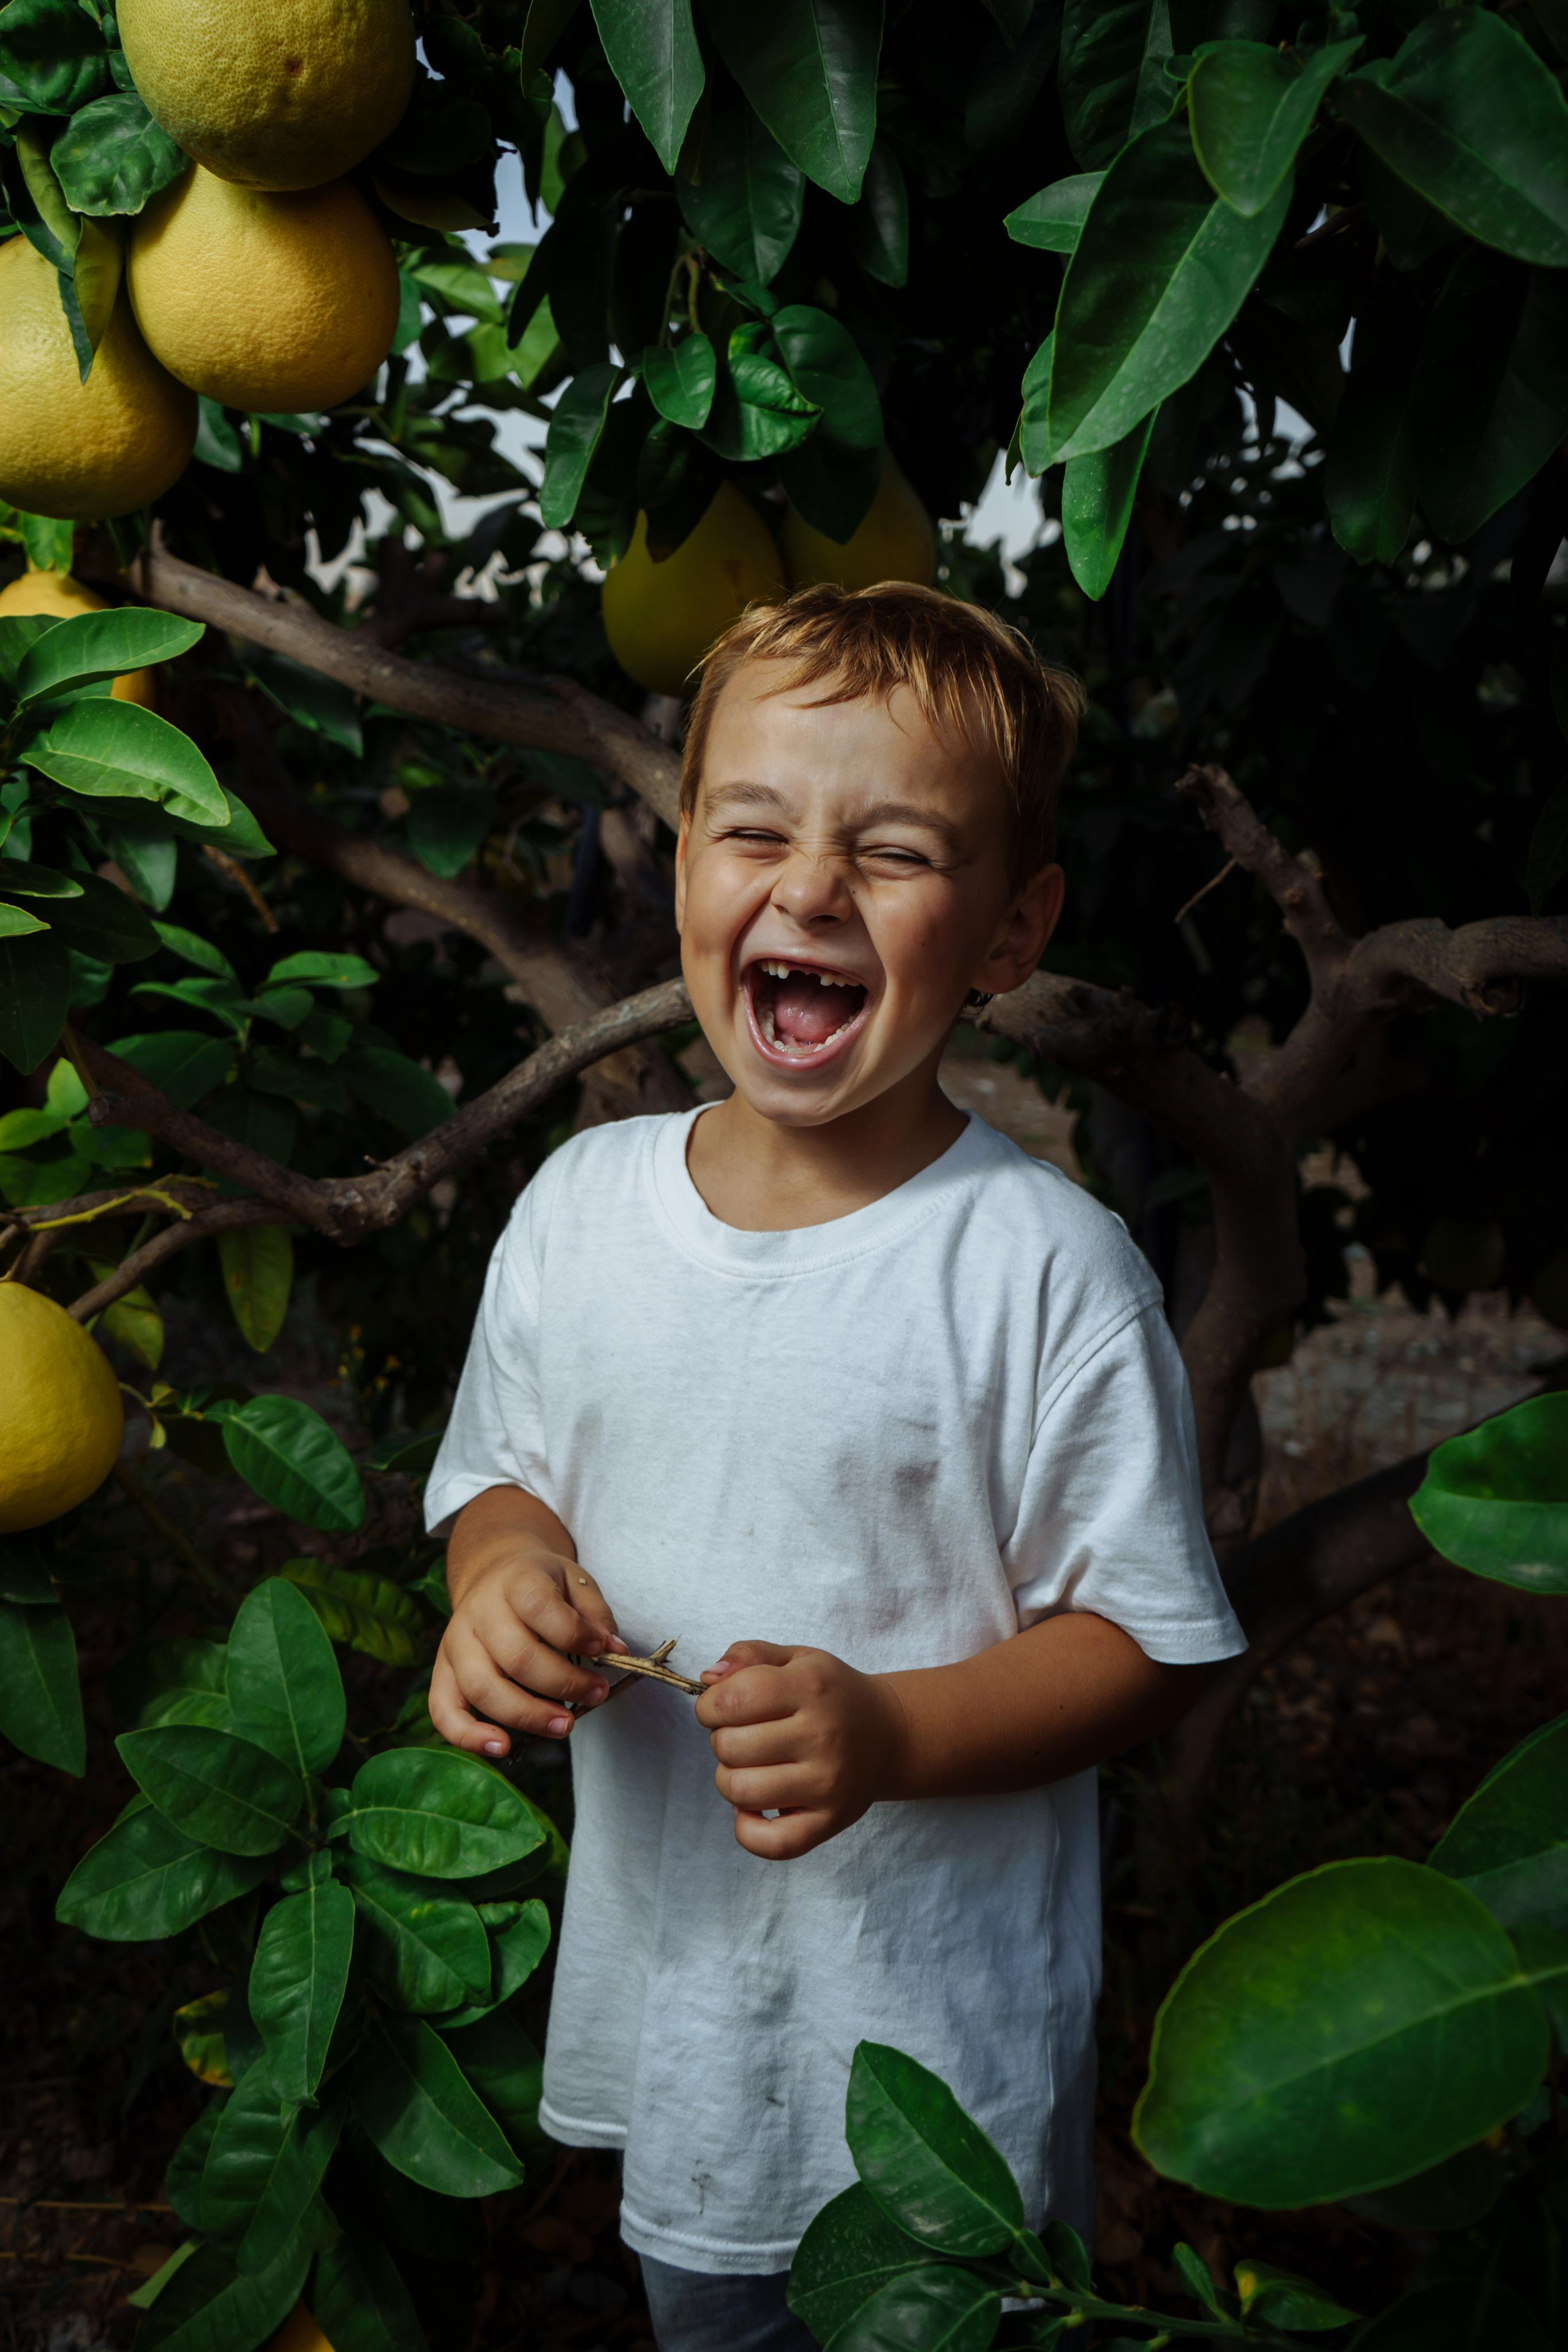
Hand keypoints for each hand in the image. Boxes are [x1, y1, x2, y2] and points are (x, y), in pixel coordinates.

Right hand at [430, 1506, 623, 1758]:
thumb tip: (615, 1650)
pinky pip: (443, 1710)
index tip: (603, 1650)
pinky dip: (468, 1736)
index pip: (540, 1607)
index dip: (574, 1634)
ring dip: (528, 1716)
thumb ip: (595, 1614)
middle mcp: (479, 1611)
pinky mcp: (442, 1670)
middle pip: (516, 1658)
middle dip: (563, 1685)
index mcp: (515, 1580)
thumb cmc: (542, 1584)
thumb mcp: (574, 1581)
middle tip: (597, 1694)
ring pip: (482, 1689)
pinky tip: (502, 1747)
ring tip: (566, 1725)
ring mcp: (455, 1642)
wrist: (495, 1573)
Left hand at [694, 1641, 909, 1859]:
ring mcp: (827, 1783)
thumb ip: (749, 1656)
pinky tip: (753, 1807)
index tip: (719, 1708)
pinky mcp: (830, 1821)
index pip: (732, 1700)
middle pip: (729, 1746)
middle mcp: (822, 1735)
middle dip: (721, 1739)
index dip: (709, 1705)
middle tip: (743, 1735)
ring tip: (750, 1766)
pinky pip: (769, 1843)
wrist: (890, 1734)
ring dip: (729, 1778)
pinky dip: (747, 1829)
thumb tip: (709, 1678)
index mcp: (811, 1686)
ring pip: (739, 1791)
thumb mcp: (797, 1659)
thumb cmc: (832, 1695)